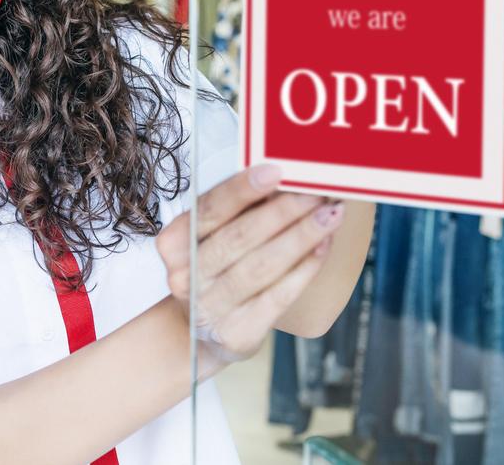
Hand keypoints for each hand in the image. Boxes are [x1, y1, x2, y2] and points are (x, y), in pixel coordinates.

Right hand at [155, 164, 343, 363]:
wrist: (203, 332)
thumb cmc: (213, 270)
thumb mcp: (211, 237)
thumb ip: (237, 210)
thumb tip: (283, 179)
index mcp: (174, 243)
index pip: (209, 210)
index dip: (242, 189)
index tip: (276, 171)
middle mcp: (186, 276)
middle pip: (239, 237)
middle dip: (284, 211)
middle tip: (317, 192)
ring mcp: (209, 307)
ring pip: (261, 266)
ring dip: (300, 236)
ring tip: (329, 215)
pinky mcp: (237, 332)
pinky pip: (277, 296)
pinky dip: (304, 269)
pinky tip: (323, 247)